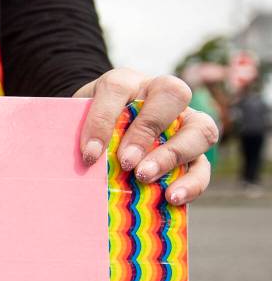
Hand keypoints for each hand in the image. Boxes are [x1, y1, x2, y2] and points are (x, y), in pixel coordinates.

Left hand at [74, 68, 217, 205]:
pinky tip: (172, 198)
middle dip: (148, 130)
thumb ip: (80, 134)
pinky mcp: (194, 153)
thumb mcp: (77, 122)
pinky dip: (192, 183)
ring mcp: (184, 122)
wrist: (102, 135)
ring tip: (146, 178)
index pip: (118, 88)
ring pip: (200, 128)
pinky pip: (203, 166)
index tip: (89, 154)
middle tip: (126, 162)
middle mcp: (162, 95)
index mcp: (128, 82)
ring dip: (174, 155)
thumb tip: (86, 163)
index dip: (102, 119)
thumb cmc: (89, 127)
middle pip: (173, 94)